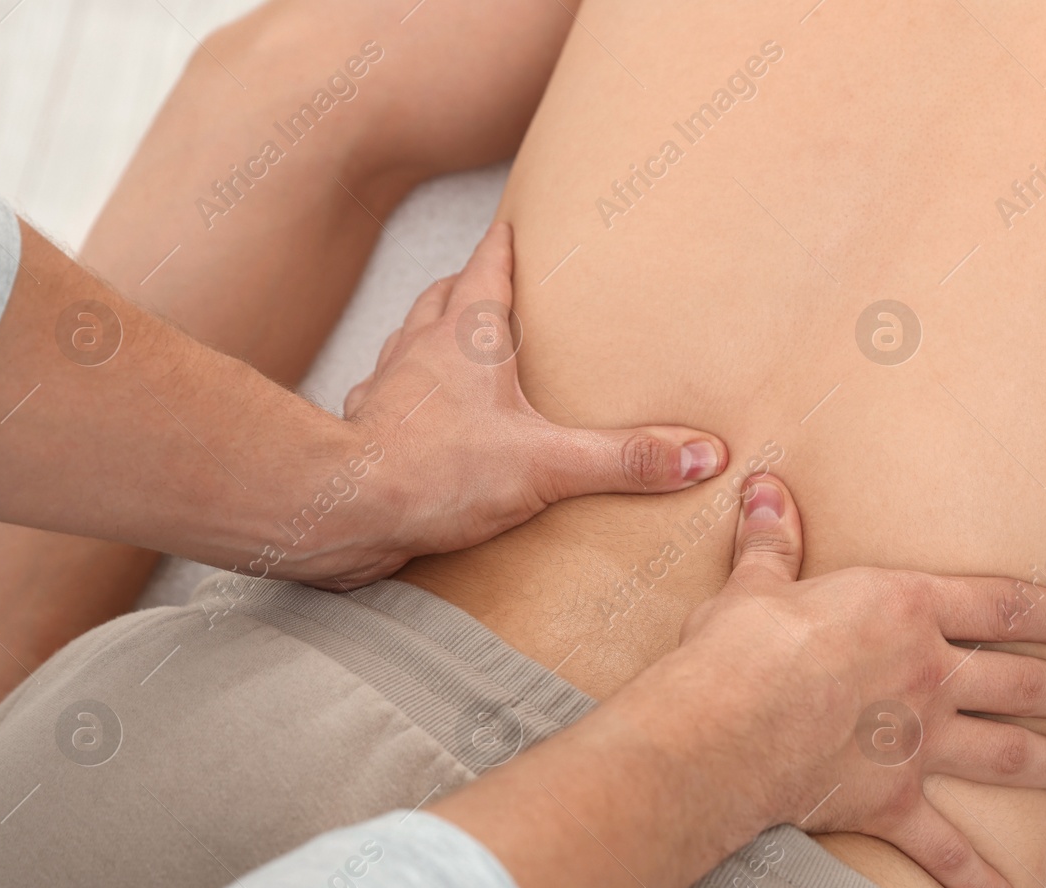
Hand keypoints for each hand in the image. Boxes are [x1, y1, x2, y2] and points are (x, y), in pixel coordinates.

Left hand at [326, 222, 726, 586]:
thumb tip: (703, 453)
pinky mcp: (364, 432)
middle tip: (490, 283)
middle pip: (443, 297)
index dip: (502, 244)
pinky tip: (418, 420)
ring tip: (454, 348)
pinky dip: (404, 397)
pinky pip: (385, 399)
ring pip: (408, 342)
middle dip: (467, 285)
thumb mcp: (548, 464)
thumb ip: (625, 459)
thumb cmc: (436, 472)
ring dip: (430, 337)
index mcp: (466, 339)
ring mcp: (386, 389)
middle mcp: (420, 350)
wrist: (342, 509)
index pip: (486, 269)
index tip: (512, 221)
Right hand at [662, 474, 1045, 887]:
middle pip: (1017, 681)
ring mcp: (918, 741)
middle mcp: (928, 674)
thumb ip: (772, 540)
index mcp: (904, 609)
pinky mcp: (892, 801)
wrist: (727, 725)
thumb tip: (765, 488)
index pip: (998, 604)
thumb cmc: (741, 648)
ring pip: (1002, 753)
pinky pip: (943, 847)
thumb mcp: (756, 585)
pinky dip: (974, 878)